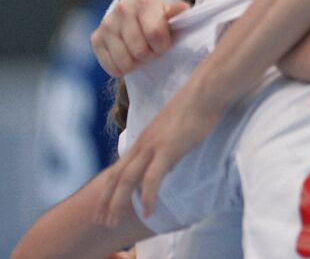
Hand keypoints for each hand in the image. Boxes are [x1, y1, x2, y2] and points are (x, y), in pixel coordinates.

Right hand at [91, 0, 188, 76]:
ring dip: (136, 63)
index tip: (163, 44)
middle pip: (140, 51)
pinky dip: (122, 68)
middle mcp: (123, 10)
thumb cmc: (157, 17)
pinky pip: (111, 67)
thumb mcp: (170, 14)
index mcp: (145, 2)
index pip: (155, 33)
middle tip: (151, 50)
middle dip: (150, 55)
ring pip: (125, 62)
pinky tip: (128, 56)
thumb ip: (176, 14)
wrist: (133, 11)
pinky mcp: (96, 38)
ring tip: (140, 52)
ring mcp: (107, 24)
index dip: (163, 46)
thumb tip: (182, 8)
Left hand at [98, 79, 221, 223]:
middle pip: (116, 177)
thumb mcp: (175, 128)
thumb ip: (167, 145)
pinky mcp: (168, 149)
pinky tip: (148, 211)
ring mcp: (153, 146)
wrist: (207, 90)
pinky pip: (152, 178)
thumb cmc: (197, 105)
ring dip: (117, 203)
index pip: (118, 168)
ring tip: (112, 222)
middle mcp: (143, 143)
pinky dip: (147, 196)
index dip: (108, 188)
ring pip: (127, 180)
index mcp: (144, 139)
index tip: (103, 206)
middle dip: (105, 200)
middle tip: (100, 221)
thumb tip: (168, 162)